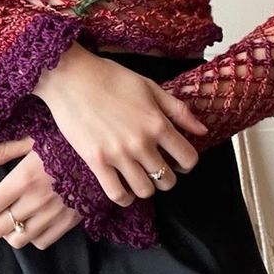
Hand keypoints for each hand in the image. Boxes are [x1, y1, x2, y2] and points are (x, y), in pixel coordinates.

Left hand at [0, 137, 82, 249]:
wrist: (107, 151)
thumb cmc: (67, 139)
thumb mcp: (33, 138)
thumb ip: (3, 151)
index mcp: (25, 178)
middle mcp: (38, 201)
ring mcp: (55, 215)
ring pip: (18, 240)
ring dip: (5, 231)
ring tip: (4, 216)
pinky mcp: (70, 222)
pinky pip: (41, 242)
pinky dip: (28, 236)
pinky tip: (27, 220)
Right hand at [31, 43, 207, 206]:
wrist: (71, 77)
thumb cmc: (110, 77)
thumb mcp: (150, 87)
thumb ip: (178, 110)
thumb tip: (202, 130)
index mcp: (157, 123)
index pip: (188, 158)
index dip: (187, 162)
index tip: (177, 159)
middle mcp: (141, 142)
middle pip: (168, 180)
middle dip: (166, 177)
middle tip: (156, 168)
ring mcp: (118, 154)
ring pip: (145, 191)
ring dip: (146, 187)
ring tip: (139, 176)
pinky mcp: (96, 161)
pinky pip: (117, 194)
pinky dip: (124, 197)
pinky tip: (122, 188)